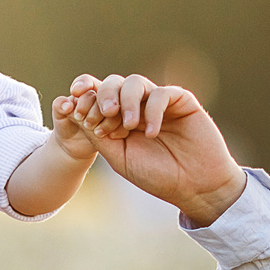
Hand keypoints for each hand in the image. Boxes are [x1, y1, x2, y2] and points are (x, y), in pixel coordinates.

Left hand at [56, 72, 246, 223]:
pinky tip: (152, 133)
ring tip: (129, 126)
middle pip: (113, 84)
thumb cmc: (157, 175)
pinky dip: (153, 111)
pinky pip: (162, 93)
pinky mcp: (182, 101)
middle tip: (104, 114)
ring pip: (135, 82)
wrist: (195, 187)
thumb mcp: (119, 158)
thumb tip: (75, 112)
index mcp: (118, 119)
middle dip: (104, 95)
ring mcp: (159, 102)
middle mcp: (137, 106)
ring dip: (127, 100)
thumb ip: (99, 136)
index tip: (77, 113)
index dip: (85, 98)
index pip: (97, 96)